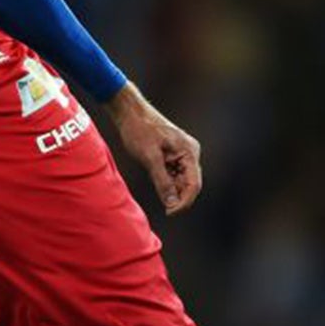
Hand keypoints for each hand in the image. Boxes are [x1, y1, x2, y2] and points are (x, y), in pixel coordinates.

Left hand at [108, 84, 200, 213]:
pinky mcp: (175, 155)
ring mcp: (184, 154)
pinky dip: (167, 182)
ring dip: (172, 190)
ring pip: (183, 181)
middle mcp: (191, 153)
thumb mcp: (149, 157)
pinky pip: (175, 174)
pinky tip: (156, 179)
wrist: (130, 112)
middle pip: (191, 184)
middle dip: (178, 198)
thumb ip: (162, 181)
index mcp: (189, 152)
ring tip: (156, 188)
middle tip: (164, 209)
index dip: (184, 202)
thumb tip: (171, 203)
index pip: (194, 185)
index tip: (170, 213)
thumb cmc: (139, 130)